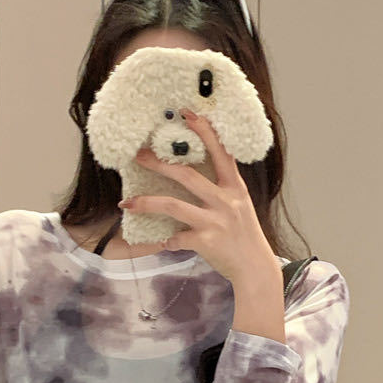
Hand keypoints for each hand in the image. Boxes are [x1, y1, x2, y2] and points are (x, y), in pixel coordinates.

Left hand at [125, 109, 278, 284]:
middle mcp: (226, 201)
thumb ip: (222, 189)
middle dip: (159, 163)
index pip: (220, 152)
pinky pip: (177, 238)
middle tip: (139, 155)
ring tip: (127, 203)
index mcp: (234, 188)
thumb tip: (193, 172)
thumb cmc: (244, 235)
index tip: (187, 113)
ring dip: (147, 203)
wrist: (255, 268)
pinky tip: (163, 241)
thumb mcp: (240, 205)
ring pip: (173, 205)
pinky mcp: (207, 242)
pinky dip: (167, 240)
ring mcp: (216, 221)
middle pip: (187, 175)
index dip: (204, 131)